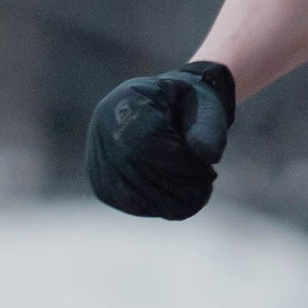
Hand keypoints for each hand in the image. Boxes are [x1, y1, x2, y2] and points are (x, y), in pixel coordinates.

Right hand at [85, 60, 236, 219]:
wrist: (167, 111)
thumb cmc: (190, 107)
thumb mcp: (206, 106)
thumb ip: (209, 128)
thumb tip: (208, 155)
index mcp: (127, 101)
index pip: (147, 144)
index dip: (183, 165)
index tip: (208, 168)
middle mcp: (103, 130)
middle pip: (141, 174)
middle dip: (184, 185)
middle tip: (207, 178)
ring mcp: (98, 160)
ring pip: (137, 198)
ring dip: (176, 200)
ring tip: (196, 185)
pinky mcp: (102, 185)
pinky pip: (135, 206)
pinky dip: (164, 205)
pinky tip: (179, 191)